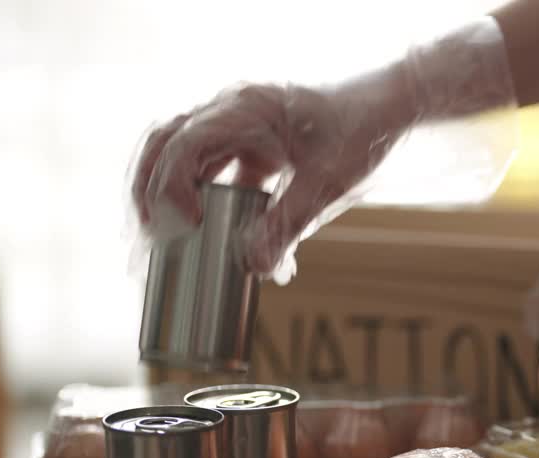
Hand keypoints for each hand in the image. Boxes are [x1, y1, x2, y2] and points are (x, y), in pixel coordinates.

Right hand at [130, 18, 514, 282]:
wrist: (391, 113)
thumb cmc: (362, 134)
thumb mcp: (328, 184)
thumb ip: (288, 225)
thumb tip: (253, 268)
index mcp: (245, 108)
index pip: (184, 143)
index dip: (171, 186)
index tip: (182, 227)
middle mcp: (231, 111)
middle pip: (164, 145)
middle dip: (149, 193)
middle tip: (147, 241)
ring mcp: (237, 128)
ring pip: (180, 158)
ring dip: (167, 199)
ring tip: (161, 245)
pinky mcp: (250, 149)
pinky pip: (211, 175)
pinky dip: (203, 208)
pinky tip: (214, 246)